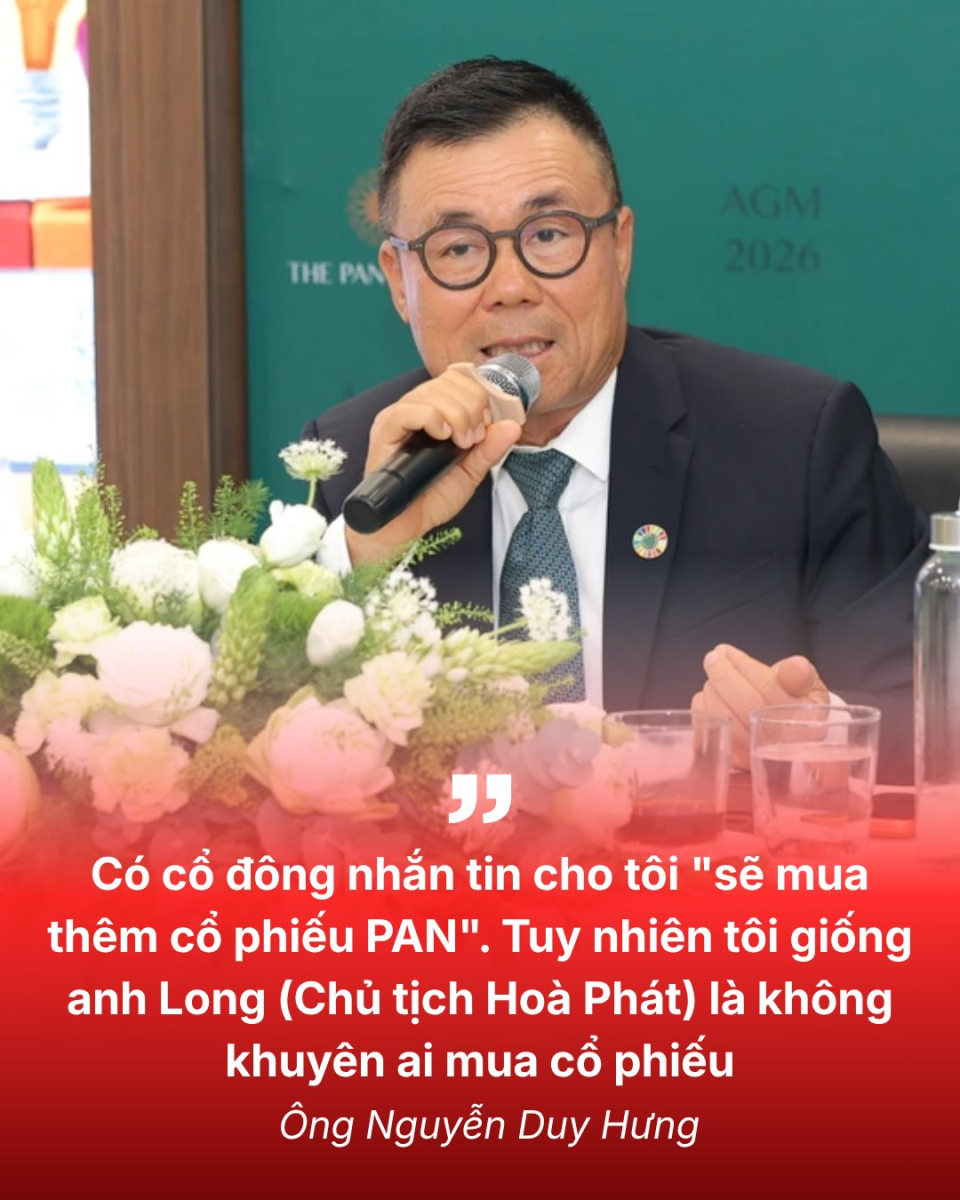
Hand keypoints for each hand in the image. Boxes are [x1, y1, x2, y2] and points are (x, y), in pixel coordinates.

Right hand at [345, 365, 521, 564]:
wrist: (406, 527)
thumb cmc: (432, 498)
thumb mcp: (470, 472)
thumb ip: (490, 448)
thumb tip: (513, 425)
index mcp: (434, 411)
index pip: (458, 378)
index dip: (479, 395)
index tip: (485, 425)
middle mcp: (415, 408)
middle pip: (449, 381)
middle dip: (472, 407)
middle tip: (473, 439)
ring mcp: (398, 417)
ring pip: (432, 392)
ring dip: (457, 415)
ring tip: (461, 443)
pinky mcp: (385, 431)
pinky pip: (409, 410)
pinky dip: (433, 418)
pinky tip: (443, 437)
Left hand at [691, 643, 829, 769]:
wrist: (788, 732)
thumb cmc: (795, 702)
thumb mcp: (808, 685)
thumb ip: (800, 674)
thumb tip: (796, 666)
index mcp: (806, 721)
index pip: (771, 689)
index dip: (745, 666)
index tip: (727, 651)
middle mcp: (782, 742)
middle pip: (745, 704)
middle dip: (723, 675)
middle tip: (713, 657)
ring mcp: (755, 753)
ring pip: (724, 715)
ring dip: (712, 690)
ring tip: (715, 676)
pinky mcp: (734, 759)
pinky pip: (710, 729)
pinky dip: (704, 707)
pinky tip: (709, 696)